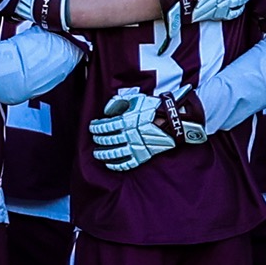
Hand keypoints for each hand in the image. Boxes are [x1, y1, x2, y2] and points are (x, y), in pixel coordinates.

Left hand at [88, 86, 204, 171]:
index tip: (93, 127)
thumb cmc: (153, 108)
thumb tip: (106, 111)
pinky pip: (126, 164)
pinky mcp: (142, 156)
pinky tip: (108, 164)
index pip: (105, 126)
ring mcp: (135, 147)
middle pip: (107, 140)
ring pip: (114, 153)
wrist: (173, 121)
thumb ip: (118, 102)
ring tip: (97, 153)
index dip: (96, 127)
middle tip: (95, 138)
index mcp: (125, 121)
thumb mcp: (135, 99)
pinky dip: (115, 165)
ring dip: (103, 154)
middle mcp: (128, 135)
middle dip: (98, 139)